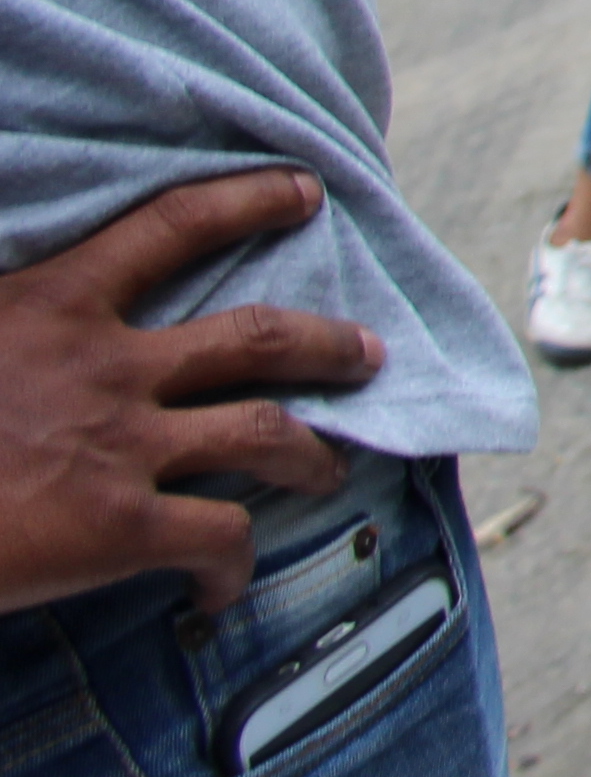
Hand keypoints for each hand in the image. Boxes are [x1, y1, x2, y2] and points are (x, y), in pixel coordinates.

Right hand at [0, 168, 379, 615]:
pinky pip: (220, 539)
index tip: (303, 190)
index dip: (248, 200)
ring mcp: (122, 446)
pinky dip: (234, 564)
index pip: (171, 225)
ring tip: (334, 469)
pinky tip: (222, 585)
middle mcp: (107, 365)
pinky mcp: (119, 526)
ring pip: (266, 434)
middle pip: (257, 337)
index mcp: (55, 303)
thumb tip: (31, 299)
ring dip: (314, 455)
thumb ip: (20, 309)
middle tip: (369, 350)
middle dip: (327, 343)